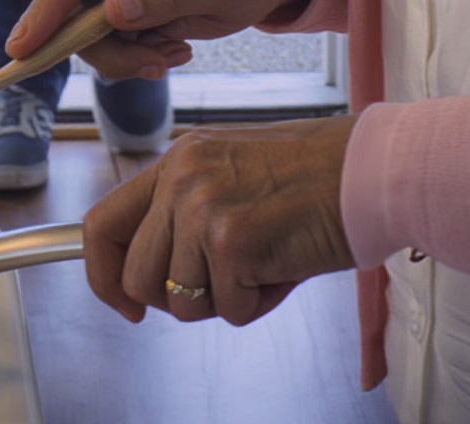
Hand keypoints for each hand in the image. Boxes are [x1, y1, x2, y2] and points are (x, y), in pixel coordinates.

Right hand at [6, 0, 321, 81]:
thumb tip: (111, 12)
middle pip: (77, 10)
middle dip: (109, 49)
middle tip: (154, 66)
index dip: (45, 9)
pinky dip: (142, 55)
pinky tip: (176, 50)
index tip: (22, 49)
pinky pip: (115, 39)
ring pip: (94, 33)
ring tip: (175, 55)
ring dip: (131, 56)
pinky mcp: (131, 1)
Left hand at [85, 117, 355, 326]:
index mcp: (178, 159)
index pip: (102, 224)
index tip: (126, 304)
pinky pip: (227, 310)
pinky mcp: (231, 240)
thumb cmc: (312, 177)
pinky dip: (259, 302)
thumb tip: (152, 276)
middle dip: (177, 298)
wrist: (366, 168)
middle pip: (136, 277)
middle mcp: (181, 179)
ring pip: (180, 302)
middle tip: (225, 283)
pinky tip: (284, 264)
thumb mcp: (231, 175)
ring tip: (265, 260)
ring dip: (225, 299)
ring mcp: (202, 208)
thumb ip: (187, 213)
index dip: (103, 277)